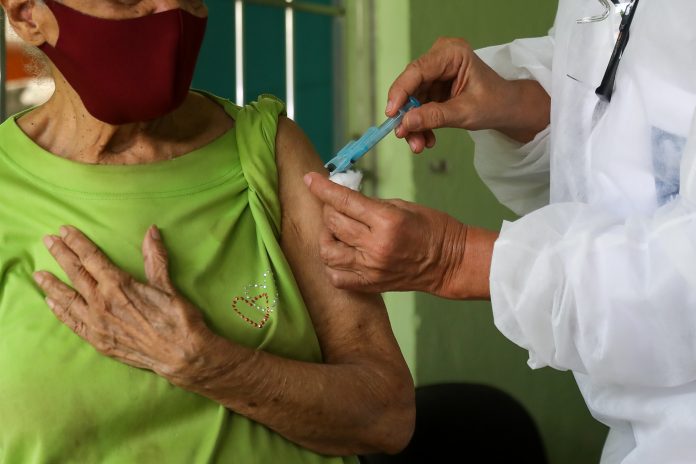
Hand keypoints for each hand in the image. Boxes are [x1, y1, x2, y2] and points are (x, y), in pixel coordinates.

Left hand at [33, 225, 212, 384]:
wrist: (181, 355)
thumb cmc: (177, 319)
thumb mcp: (167, 285)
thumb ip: (155, 257)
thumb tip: (152, 231)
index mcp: (118, 285)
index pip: (92, 257)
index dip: (77, 242)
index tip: (65, 231)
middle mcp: (102, 303)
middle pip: (76, 273)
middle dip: (61, 255)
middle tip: (48, 240)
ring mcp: (97, 323)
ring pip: (67, 298)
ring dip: (52, 284)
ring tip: (38, 273)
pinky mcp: (98, 340)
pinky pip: (72, 322)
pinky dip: (60, 311)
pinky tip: (51, 302)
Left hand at [304, 173, 494, 298]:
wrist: (450, 262)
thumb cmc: (432, 228)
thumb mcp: (402, 206)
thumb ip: (370, 204)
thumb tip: (343, 199)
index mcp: (386, 221)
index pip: (344, 201)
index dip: (323, 188)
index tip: (309, 179)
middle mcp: (375, 246)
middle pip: (333, 223)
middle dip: (329, 208)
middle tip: (336, 204)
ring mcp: (371, 269)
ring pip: (328, 251)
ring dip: (326, 236)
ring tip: (336, 230)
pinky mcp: (370, 284)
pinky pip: (336, 277)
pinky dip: (332, 264)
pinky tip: (340, 252)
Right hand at [387, 37, 549, 151]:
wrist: (507, 109)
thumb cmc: (494, 104)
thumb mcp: (465, 113)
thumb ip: (435, 116)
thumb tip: (406, 122)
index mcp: (453, 54)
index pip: (418, 70)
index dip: (400, 92)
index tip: (391, 114)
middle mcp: (440, 58)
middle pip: (411, 86)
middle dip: (407, 114)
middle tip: (405, 136)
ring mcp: (435, 73)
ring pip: (412, 99)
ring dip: (413, 124)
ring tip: (419, 145)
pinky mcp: (433, 87)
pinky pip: (418, 106)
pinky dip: (420, 124)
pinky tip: (426, 139)